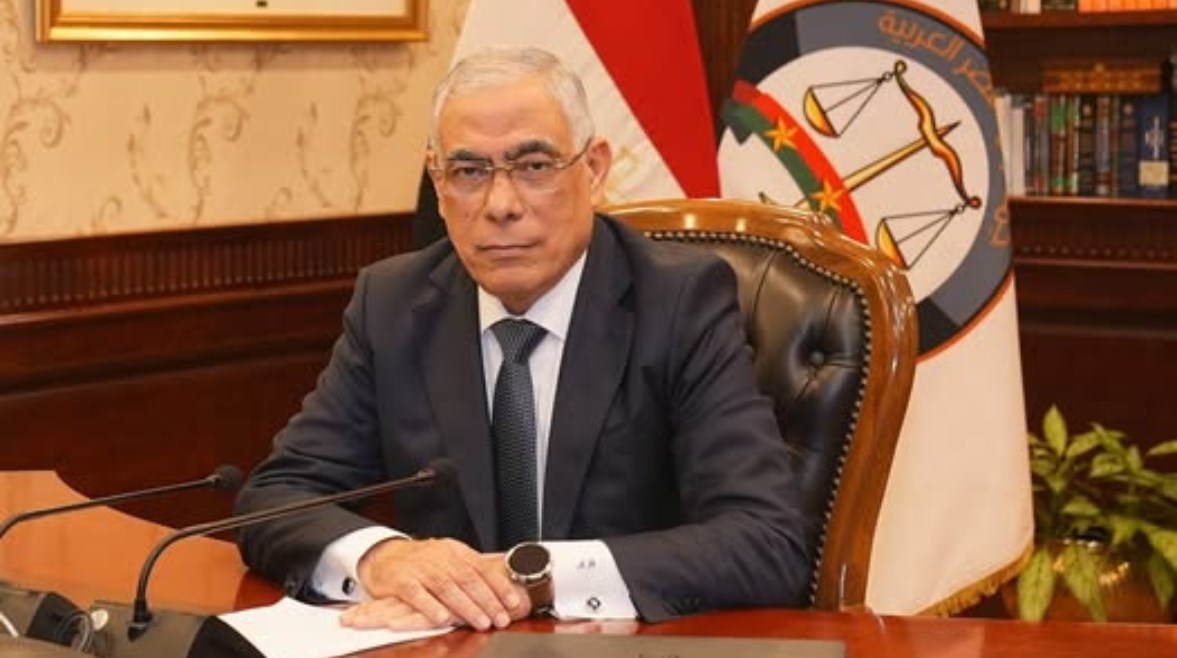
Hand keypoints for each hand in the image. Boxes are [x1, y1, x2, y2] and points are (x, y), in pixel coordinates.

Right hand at [339, 538, 529, 631]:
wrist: (383, 555)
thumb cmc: (421, 561)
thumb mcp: (448, 558)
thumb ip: (471, 570)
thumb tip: (502, 586)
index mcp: (454, 551)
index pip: (481, 567)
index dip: (499, 585)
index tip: (513, 602)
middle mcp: (439, 558)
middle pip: (467, 578)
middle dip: (487, 600)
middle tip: (501, 618)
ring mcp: (420, 569)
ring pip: (447, 587)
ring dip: (466, 606)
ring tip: (481, 621)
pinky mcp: (401, 581)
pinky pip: (417, 595)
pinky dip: (431, 607)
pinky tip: (444, 619)